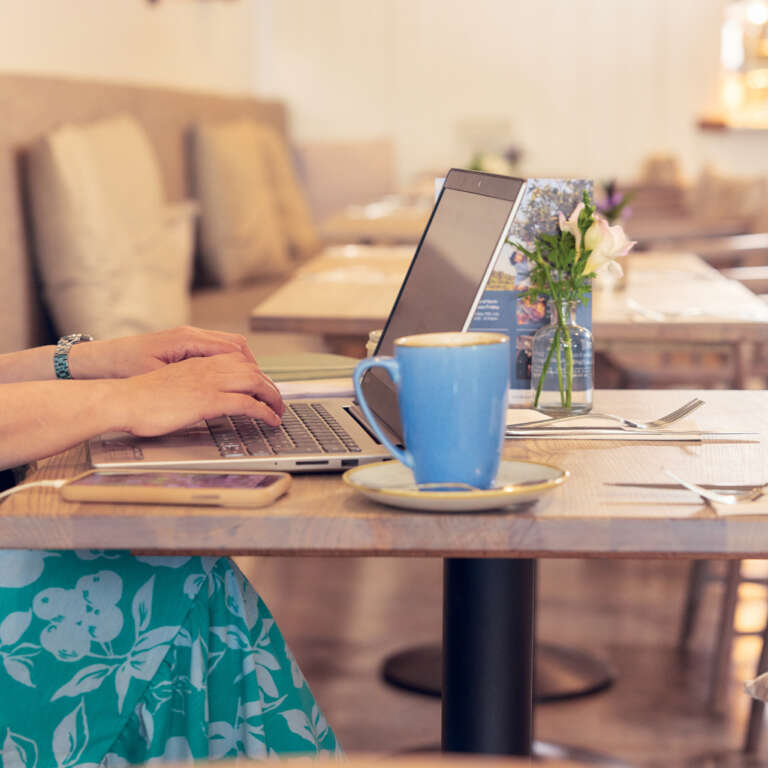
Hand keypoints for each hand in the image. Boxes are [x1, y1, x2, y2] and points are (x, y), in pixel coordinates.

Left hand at [69, 326, 259, 378]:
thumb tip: (220, 391)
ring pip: (230, 348)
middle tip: (268, 394)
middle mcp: (191, 335)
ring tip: (255, 390)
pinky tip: (233, 382)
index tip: (265, 391)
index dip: (255, 373)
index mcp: (187, 340)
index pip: (235, 351)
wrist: (99, 362)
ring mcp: (187, 339)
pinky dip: (231, 365)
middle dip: (257, 371)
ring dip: (245, 367)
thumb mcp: (157, 379)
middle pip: (238, 347)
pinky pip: (217, 351)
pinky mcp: (183, 346)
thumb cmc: (123, 369)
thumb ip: (191, 383)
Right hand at [111, 352, 284, 436]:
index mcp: (196, 363)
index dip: (254, 373)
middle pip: (251, 369)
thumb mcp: (170, 386)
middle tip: (276, 401)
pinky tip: (270, 421)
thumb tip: (198, 400)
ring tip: (279, 411)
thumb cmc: (138, 399)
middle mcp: (206, 368)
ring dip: (273, 397)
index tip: (261, 388)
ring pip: (255, 382)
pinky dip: (264, 411)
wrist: (121, 400)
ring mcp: (208, 382)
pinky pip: (247, 403)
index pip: (237, 361)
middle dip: (269, 385)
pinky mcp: (208, 400)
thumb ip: (189, 387)